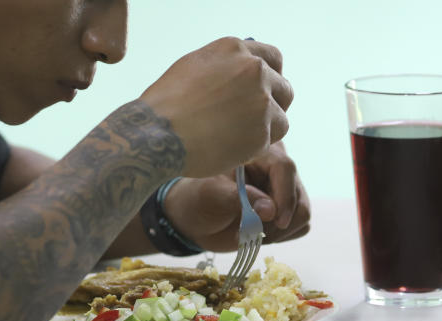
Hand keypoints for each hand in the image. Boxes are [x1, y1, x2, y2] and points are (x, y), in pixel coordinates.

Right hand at [140, 37, 292, 177]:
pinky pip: (271, 142)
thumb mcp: (194, 67)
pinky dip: (255, 148)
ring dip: (266, 130)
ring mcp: (260, 101)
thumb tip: (240, 75)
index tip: (265, 93)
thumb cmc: (166, 105)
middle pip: (284, 89)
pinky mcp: (262, 132)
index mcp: (235, 50)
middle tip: (253, 123)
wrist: (157, 134)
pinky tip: (231, 149)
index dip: (271, 78)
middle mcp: (253, 70)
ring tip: (237, 139)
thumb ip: (224, 67)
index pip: (273, 59)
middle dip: (273, 106)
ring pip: (282, 119)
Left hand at [161, 143, 310, 251]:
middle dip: (276, 221)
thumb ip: (240, 199)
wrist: (197, 219)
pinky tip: (258, 234)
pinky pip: (300, 227)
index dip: (284, 195)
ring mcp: (286, 191)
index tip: (277, 220)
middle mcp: (277, 170)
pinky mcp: (289, 211)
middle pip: (297, 195)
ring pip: (302, 214)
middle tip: (248, 233)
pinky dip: (281, 237)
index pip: (284, 168)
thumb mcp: (212, 195)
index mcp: (259, 153)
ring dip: (278, 232)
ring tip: (248, 234)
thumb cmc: (200, 199)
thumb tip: (270, 210)